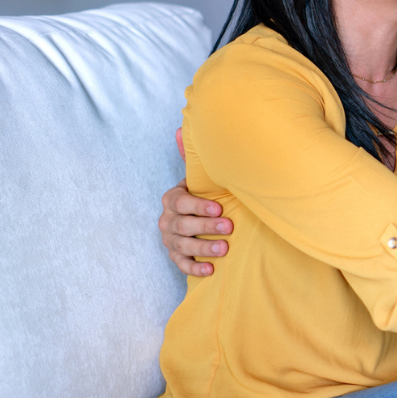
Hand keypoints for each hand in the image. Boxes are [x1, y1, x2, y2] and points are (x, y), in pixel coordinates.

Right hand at [160, 128, 231, 276]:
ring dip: (202, 247)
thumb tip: (182, 128)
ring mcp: (170, 239)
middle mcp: (167, 219)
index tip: (220, 206)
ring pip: (182, 245)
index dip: (198, 205)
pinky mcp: (176, 256)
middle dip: (206, 226)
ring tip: (224, 248)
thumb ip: (191, 156)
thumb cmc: (204, 192)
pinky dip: (194, 268)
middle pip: (182, 225)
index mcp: (172, 198)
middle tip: (228, 227)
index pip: (180, 202)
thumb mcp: (198, 176)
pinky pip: (181, 264)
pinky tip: (211, 270)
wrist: (200, 216)